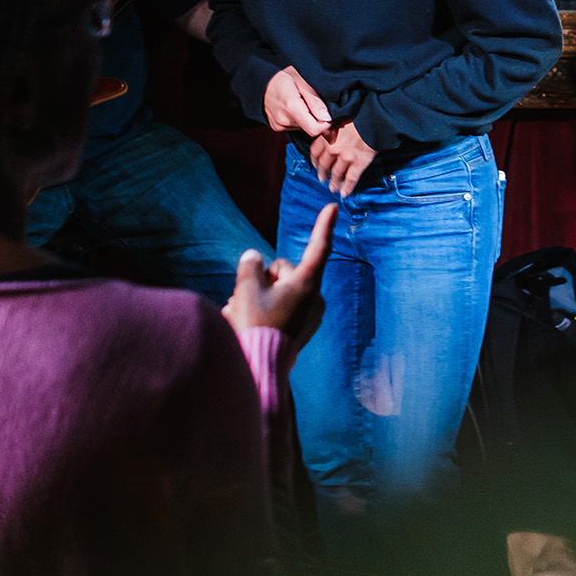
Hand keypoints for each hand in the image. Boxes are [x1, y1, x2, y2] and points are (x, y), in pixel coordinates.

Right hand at [223, 202, 334, 353]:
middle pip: (284, 271)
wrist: (259, 368)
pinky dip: (263, 312)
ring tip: (242, 315)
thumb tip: (253, 258)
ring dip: (258, 297)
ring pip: (278, 290)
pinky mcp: (300, 329)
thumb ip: (250, 266)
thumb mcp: (246, 288)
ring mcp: (308, 315)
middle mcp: (313, 298)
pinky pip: (279, 309)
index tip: (333, 206)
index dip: (324, 225)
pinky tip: (248, 325)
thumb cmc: (255, 325)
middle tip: (244, 297)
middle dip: (263, 278)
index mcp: (307, 284)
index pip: (318, 247)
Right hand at [264, 65, 330, 134]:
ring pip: (303, 128)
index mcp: (290, 106)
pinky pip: (294, 127)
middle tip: (313, 102)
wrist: (260, 79)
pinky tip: (295, 106)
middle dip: (316, 118)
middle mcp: (283, 119)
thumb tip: (327, 118)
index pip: (315, 129)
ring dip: (307, 118)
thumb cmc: (282, 76)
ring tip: (302, 101)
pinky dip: (299, 119)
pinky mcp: (276, 127)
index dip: (326, 124)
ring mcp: (278, 125)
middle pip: (310, 128)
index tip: (328, 113)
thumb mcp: (302, 80)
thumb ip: (315, 100)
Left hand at [308, 121, 375, 196]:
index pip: (315, 151)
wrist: (375, 118)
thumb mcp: (339, 118)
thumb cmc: (359, 115)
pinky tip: (345, 193)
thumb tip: (328, 132)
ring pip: (336, 174)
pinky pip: (350, 179)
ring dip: (334, 183)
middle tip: (322, 179)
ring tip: (333, 188)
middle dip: (322, 174)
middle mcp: (333, 148)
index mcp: (327, 135)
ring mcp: (346, 157)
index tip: (316, 164)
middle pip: (324, 165)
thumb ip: (331, 128)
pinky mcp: (359, 163)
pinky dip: (347, 188)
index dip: (314, 160)